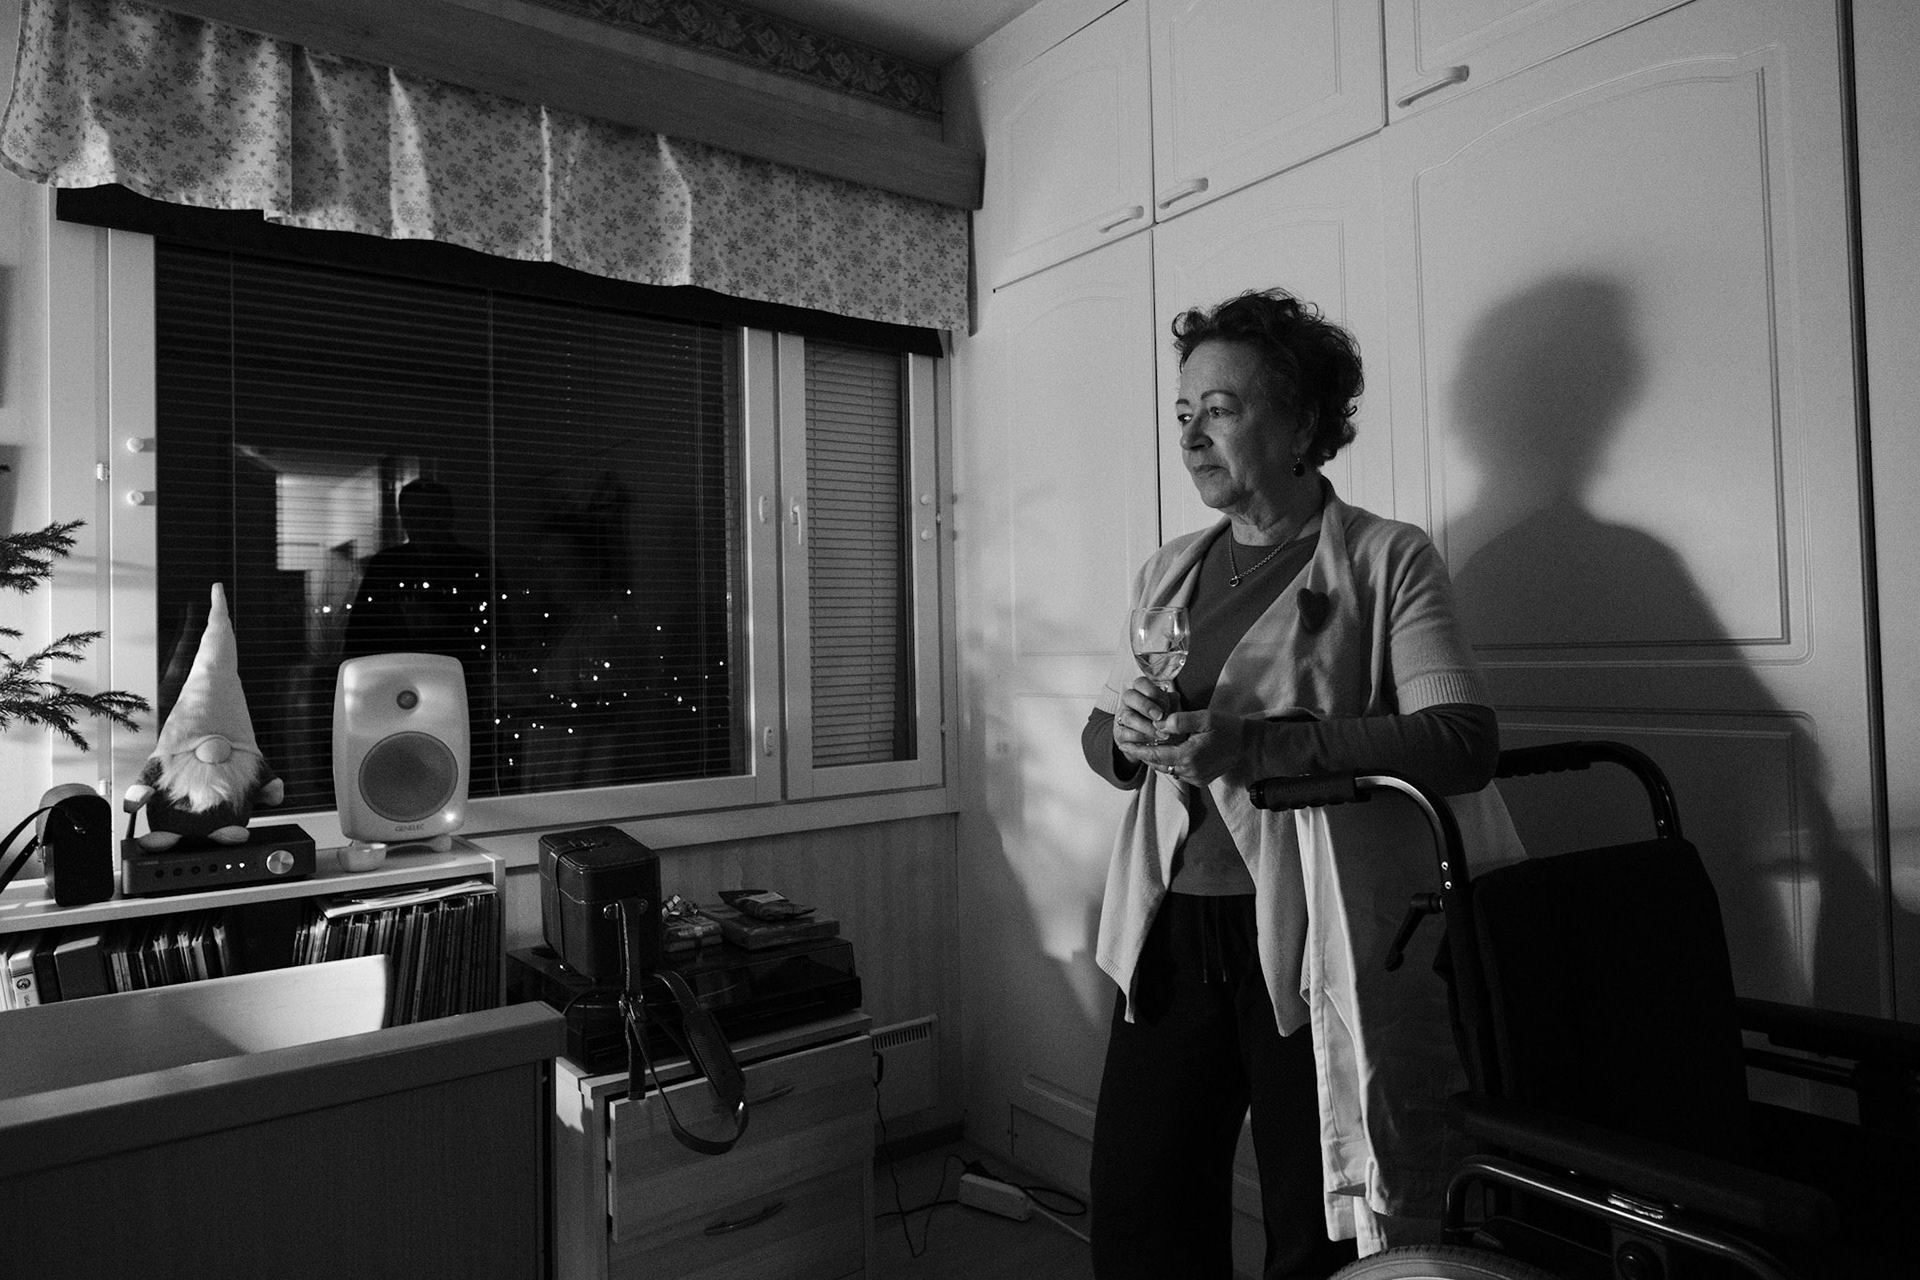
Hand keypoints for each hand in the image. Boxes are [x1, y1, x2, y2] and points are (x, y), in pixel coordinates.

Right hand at [1112, 677, 1185, 767]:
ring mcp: (1121, 717)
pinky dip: (1140, 737)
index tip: (1165, 705)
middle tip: (1160, 716)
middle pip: (1129, 696)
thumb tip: (1174, 697)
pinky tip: (1152, 741)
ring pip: (1128, 717)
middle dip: (1146, 706)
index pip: (1140, 683)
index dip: (1152, 692)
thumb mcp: (1168, 710)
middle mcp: (1128, 702)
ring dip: (1146, 726)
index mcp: (1140, 692)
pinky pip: (1124, 733)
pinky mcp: (1119, 733)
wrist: (1152, 743)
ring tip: (1162, 734)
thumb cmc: (1160, 721)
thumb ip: (1170, 702)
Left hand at [1129, 708, 1251, 787]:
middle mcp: (1190, 771)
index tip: (1124, 744)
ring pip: (1167, 769)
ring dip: (1156, 759)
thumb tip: (1159, 724)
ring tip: (1143, 747)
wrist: (1248, 744)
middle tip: (1129, 744)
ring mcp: (1196, 778)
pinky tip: (1165, 752)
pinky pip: (1178, 772)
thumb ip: (1181, 720)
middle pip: (1158, 764)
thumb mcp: (1205, 718)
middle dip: (1144, 754)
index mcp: (1189, 756)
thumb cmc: (1227, 727)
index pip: (1156, 755)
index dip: (1138, 750)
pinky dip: (1169, 763)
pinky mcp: (1200, 780)